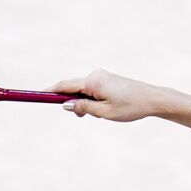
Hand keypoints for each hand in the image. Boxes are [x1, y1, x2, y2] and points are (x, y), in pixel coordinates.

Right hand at [41, 68, 164, 121]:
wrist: (152, 99)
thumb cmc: (130, 107)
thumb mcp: (104, 113)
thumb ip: (83, 108)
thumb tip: (66, 105)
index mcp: (92, 82)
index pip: (64, 85)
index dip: (50, 92)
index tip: (38, 95)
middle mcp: (95, 74)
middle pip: (73, 88)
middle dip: (74, 103)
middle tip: (84, 117)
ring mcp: (102, 75)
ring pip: (84, 90)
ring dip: (86, 103)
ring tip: (103, 113)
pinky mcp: (107, 78)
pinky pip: (92, 89)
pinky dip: (93, 99)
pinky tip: (107, 108)